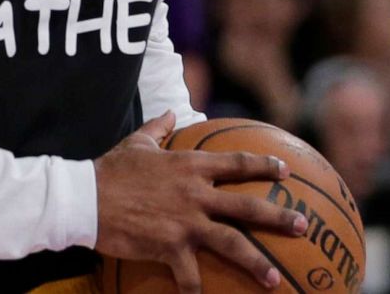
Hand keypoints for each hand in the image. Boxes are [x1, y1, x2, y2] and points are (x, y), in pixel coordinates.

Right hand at [94, 110, 307, 293]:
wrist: (86, 198)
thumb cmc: (111, 169)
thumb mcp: (137, 142)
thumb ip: (158, 128)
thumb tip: (170, 112)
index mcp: (190, 165)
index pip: (236, 163)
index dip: (264, 165)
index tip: (285, 170)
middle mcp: (195, 194)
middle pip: (246, 206)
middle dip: (278, 217)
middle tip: (303, 226)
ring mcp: (185, 222)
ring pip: (231, 243)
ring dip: (256, 263)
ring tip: (275, 280)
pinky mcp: (169, 247)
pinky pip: (190, 275)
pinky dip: (197, 290)